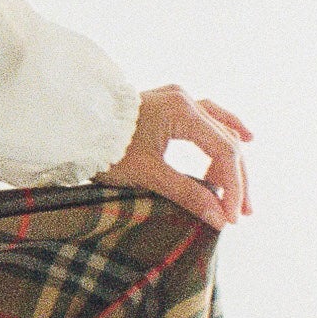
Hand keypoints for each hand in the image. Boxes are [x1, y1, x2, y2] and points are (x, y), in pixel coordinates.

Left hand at [96, 87, 252, 231]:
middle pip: (226, 141)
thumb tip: (219, 219)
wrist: (73, 127)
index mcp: (182, 112)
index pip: (223, 152)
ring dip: (230, 161)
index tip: (231, 218)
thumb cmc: (105, 149)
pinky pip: (207, 117)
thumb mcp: (147, 175)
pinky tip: (243, 138)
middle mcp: (185, 99)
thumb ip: (186, 194)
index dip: (232, 187)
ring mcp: (177, 99)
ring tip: (240, 191)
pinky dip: (223, 132)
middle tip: (242, 213)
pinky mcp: (169, 104)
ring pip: (219, 131)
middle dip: (235, 179)